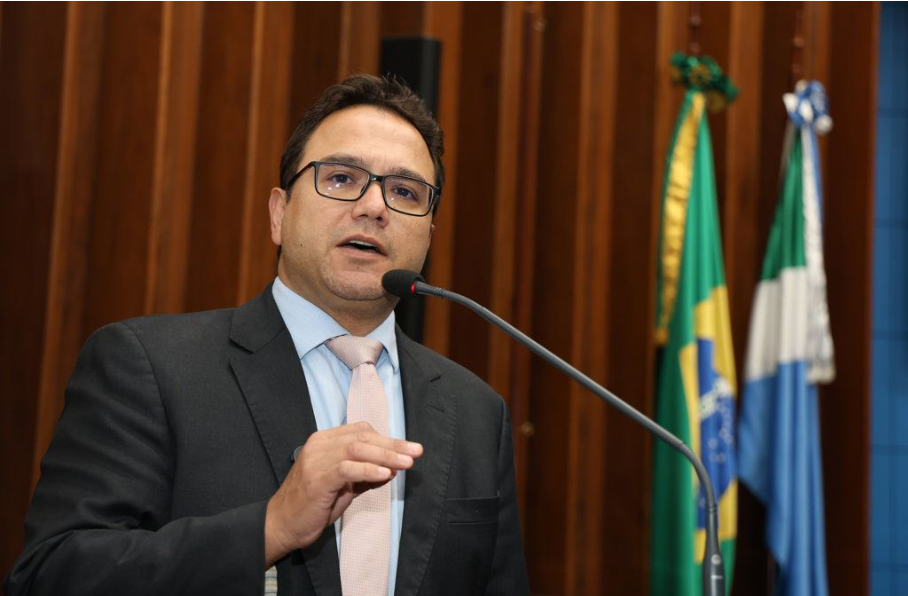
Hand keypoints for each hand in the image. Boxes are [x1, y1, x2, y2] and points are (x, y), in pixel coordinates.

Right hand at [264, 422, 422, 565]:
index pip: (361, 431)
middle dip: (393, 444)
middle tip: (416, 451)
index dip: (387, 438)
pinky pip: (347, 468)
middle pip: (363, 437)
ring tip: (407, 462)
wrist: (282, 524)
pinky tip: (386, 473)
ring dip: (386, 455)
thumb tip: (394, 468)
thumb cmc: (314, 505)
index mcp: (325, 441)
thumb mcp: (346, 486)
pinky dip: (369, 469)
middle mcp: (319, 444)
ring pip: (357, 448)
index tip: (408, 449)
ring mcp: (316, 460)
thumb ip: (367, 475)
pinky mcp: (317, 478)